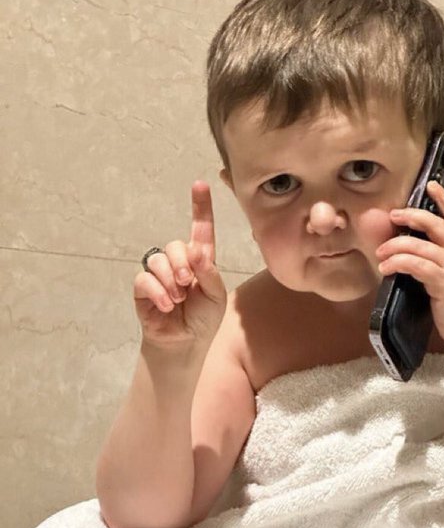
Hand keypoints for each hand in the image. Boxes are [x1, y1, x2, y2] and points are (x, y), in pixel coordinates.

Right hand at [133, 180, 226, 349]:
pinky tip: (167, 305)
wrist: (185, 343)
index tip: (200, 184)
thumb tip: (196, 252)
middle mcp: (178, 262)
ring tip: (178, 299)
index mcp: (200, 261)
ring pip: (158, 260)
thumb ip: (209, 273)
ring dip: (171, 281)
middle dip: (182, 263)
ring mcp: (159, 274)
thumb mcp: (216, 296)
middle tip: (188, 284)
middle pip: (174, 245)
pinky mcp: (143, 289)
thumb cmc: (203, 318)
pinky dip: (158, 292)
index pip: (200, 229)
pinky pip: (145, 279)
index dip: (200, 207)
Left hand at [375, 180, 443, 355]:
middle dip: (413, 216)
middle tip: (394, 215)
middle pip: (437, 224)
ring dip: (396, 246)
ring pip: (421, 245)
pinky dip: (398, 263)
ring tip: (381, 252)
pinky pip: (416, 265)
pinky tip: (386, 268)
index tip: (431, 185)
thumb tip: (420, 245)